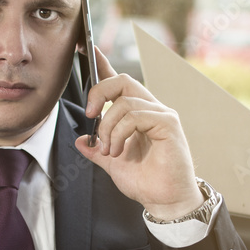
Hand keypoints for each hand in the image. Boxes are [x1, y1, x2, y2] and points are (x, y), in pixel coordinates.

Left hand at [74, 46, 203, 219]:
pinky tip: (119, 149)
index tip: (86, 48)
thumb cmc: (147, 182)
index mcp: (137, 115)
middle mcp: (150, 109)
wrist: (165, 201)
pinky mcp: (168, 124)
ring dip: (108, 127)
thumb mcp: (113, 164)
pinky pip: (136, 115)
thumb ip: (97, 150)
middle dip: (99, 92)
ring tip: (110, 150)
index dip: (102, 63)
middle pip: (121, 80)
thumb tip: (81, 141)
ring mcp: (161, 115)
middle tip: (90, 115)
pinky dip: (120, 132)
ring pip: (125, 101)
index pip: (118, 82)